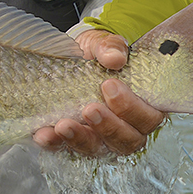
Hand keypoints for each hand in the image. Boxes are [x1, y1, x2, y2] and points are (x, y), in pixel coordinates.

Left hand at [32, 30, 166, 156]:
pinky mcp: (74, 140)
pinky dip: (55, 144)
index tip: (109, 86)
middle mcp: (125, 127)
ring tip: (64, 125)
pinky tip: (44, 134)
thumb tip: (114, 58)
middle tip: (89, 108)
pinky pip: (65, 149)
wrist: (71, 58)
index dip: (132, 108)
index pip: (148, 118)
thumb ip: (112, 48)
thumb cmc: (97, 55)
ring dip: (81, 138)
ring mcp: (100, 138)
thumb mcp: (104, 44)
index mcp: (142, 106)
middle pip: (127, 140)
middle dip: (109, 126)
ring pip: (98, 148)